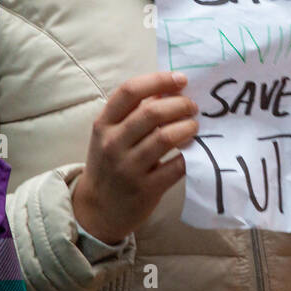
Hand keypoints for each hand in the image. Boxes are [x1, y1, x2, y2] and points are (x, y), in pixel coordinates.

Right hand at [71, 71, 198, 244]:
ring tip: (194, 126)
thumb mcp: (110, 135)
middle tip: (192, 106)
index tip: (181, 80)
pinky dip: (189, 155)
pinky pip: (175, 166)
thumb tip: (169, 90)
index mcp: (104, 124)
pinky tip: (194, 150)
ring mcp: (128, 167)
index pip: (130, 91)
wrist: (96, 210)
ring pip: (165, 137)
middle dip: (180, 104)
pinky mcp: (145, 189)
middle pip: (152, 112)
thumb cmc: (109, 164)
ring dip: (187, 127)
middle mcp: (113, 143)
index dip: (159, 80)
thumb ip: (132, 113)